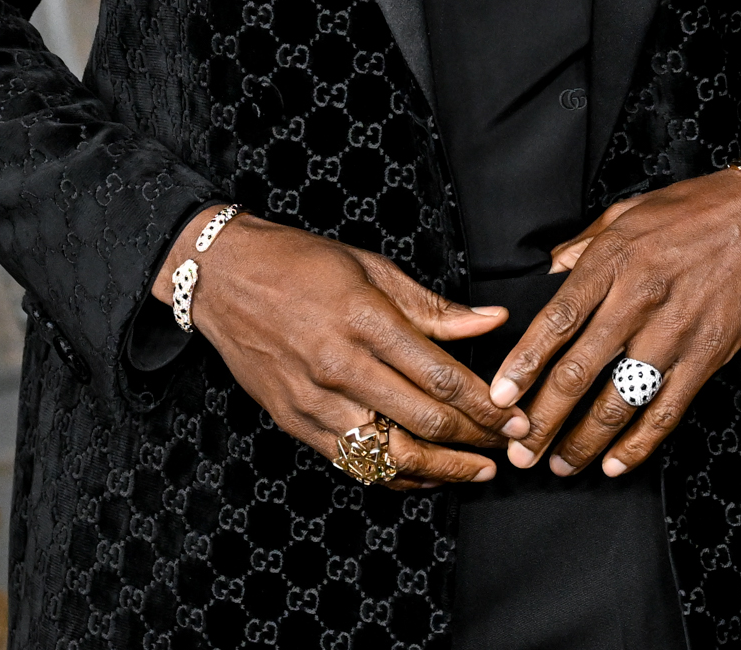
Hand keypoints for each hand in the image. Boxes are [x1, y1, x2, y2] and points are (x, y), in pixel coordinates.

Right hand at [152, 210, 528, 489]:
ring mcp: (315, 400)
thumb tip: (493, 321)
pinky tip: (426, 475)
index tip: (515, 416)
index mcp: (365, 318)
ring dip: (443, 470)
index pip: (439, 375)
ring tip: (478, 471)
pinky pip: (354, 464)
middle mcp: (341, 365)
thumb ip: (434, 307)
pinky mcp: (296, 422)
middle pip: (423, 420)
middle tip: (511, 443)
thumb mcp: (372, 268)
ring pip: (391, 454)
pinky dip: (396, 476)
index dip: (484, 403)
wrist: (225, 277)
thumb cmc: (302, 263)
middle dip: (477, 438)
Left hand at [487, 150, 740, 480]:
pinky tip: (616, 464)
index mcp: (613, 260)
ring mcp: (675, 332)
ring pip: (619, 401)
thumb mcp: (627, 212)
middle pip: (580, 370)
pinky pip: (667, 411)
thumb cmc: (694, 209)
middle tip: (520, 448)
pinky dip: (639, 445)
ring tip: (560, 465)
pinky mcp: (707, 357)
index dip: (525, 362)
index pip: (557, 320)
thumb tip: (548, 269)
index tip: (501, 393)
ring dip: (584, 441)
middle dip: (545, 418)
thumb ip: (583, 244)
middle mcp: (639, 300)